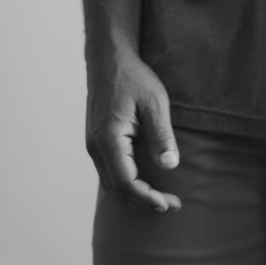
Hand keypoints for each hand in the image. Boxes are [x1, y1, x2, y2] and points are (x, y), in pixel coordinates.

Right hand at [86, 44, 181, 212]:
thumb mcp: (155, 102)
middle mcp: (96, 148)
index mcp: (109, 139)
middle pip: (117, 190)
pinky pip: (109, 173)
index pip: (125, 183)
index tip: (168, 203)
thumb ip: (161, 135)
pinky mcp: (97, 142)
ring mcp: (93, 146)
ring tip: (162, 199)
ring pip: (111, 184)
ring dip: (135, 196)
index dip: (147, 198)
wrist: (109, 60)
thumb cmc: (133, 77)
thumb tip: (170, 166)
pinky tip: (145, 183)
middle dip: (144, 202)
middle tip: (172, 204)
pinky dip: (127, 185)